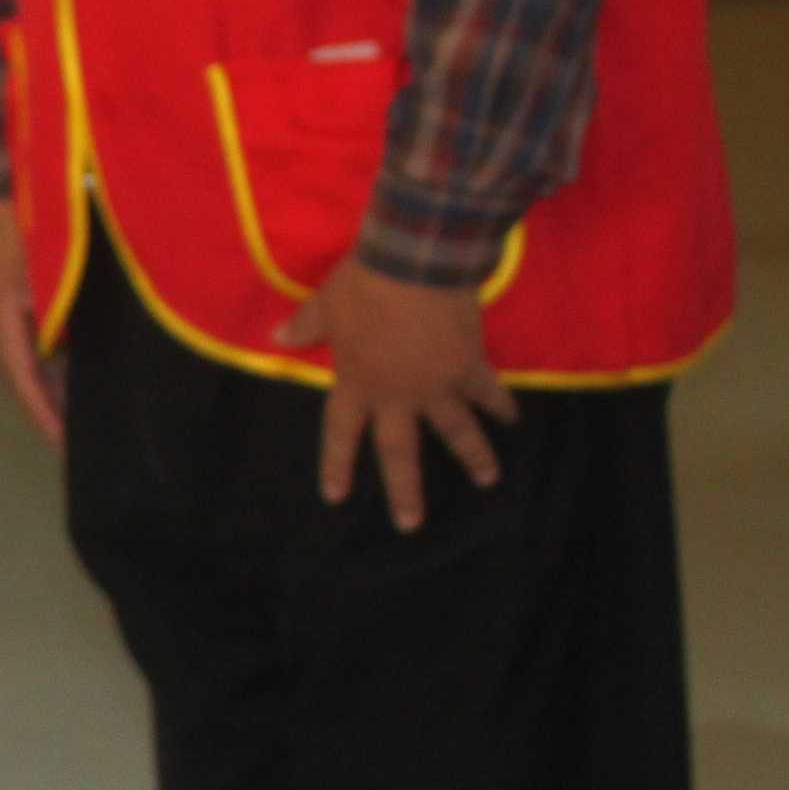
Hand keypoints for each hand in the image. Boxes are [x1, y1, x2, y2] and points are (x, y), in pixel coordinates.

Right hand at [0, 197, 62, 446]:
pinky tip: (87, 383)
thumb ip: (57, 315)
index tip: (67, 446)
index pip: (26, 383)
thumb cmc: (28, 231)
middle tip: (82, 448)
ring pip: (40, 370)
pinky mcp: (29, 311)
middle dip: (55, 416)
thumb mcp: (46, 272)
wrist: (9, 197)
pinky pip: (46, 352)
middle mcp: (8, 330)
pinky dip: (64, 373)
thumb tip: (68, 356)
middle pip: (32, 384)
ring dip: (60, 397)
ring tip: (88, 426)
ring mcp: (17, 321)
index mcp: (6, 325)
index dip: (46, 416)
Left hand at [276, 258, 512, 532]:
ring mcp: (435, 385)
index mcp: (356, 384)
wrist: (414, 264)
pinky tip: (513, 419)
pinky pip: (488, 391)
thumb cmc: (362, 285)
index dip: (337, 464)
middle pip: (398, 451)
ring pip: (456, 431)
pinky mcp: (468, 367)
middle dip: (404, 490)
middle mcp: (396, 395)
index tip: (335, 496)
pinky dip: (501, 404)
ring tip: (488, 480)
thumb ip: (304, 327)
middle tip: (410, 525)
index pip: (340, 432)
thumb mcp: (324, 305)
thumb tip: (276, 338)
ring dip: (473, 455)